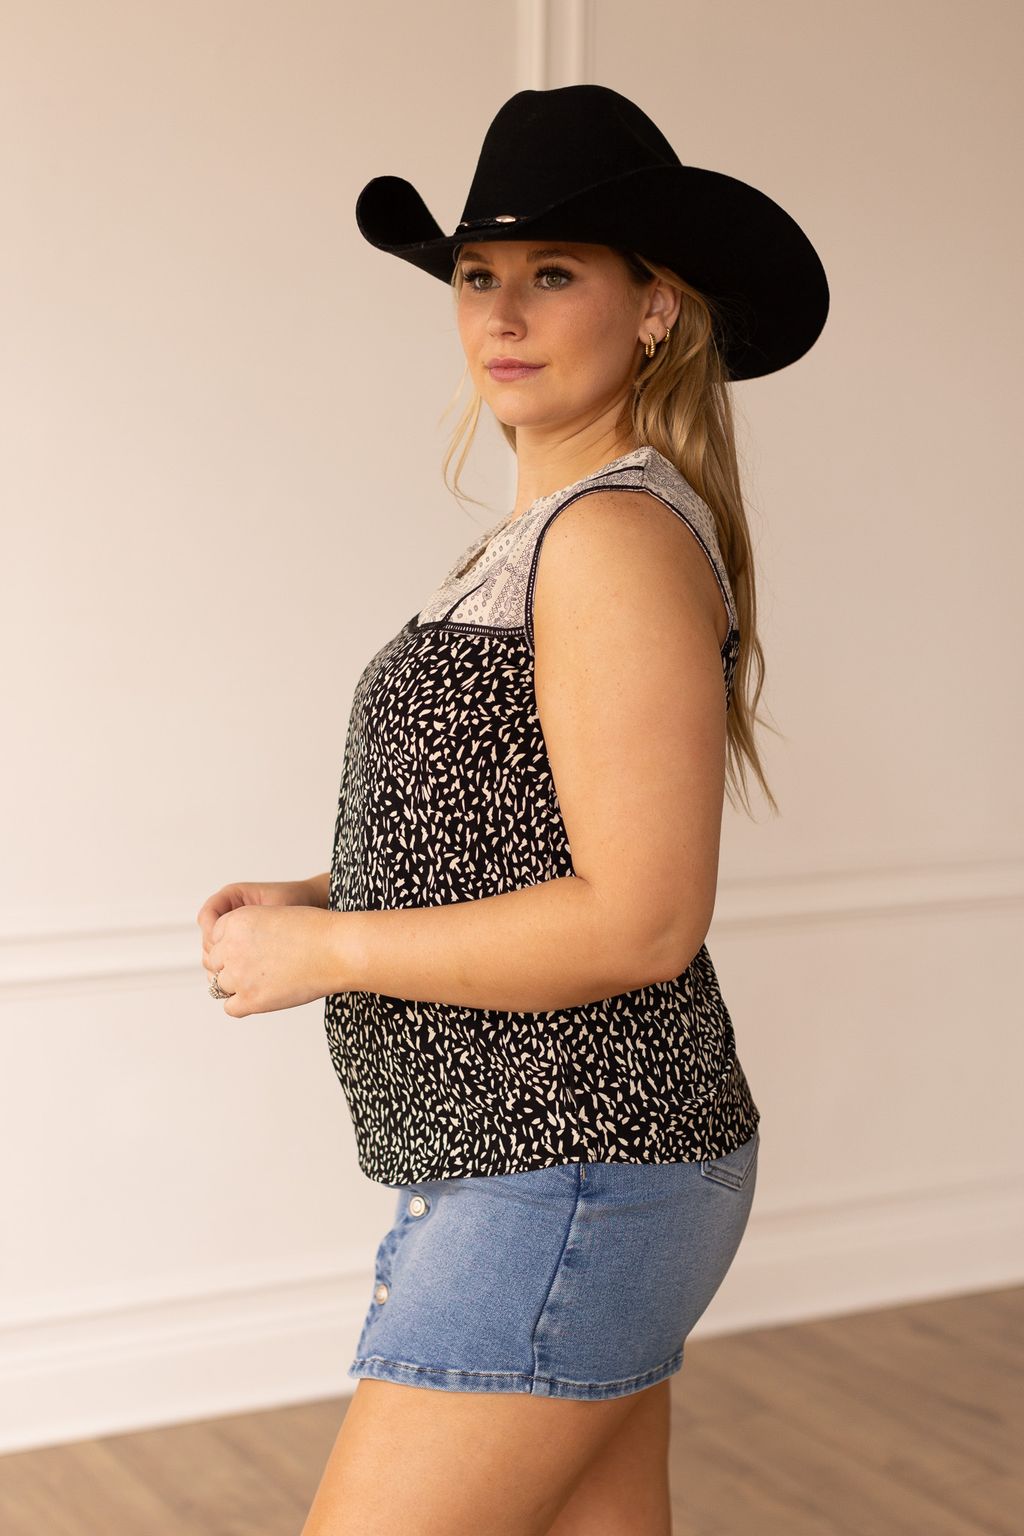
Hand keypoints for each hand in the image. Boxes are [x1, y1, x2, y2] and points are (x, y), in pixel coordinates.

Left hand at [196, 879, 334, 1016]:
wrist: (337, 949)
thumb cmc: (315, 931)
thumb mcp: (272, 916)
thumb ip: (247, 933)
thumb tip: (232, 957)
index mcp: (235, 921)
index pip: (216, 938)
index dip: (233, 945)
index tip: (253, 950)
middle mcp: (231, 947)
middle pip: (215, 962)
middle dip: (232, 965)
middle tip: (260, 967)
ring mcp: (238, 975)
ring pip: (219, 986)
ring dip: (237, 985)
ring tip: (265, 981)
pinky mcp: (250, 1000)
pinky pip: (230, 1008)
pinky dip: (241, 1004)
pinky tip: (261, 996)